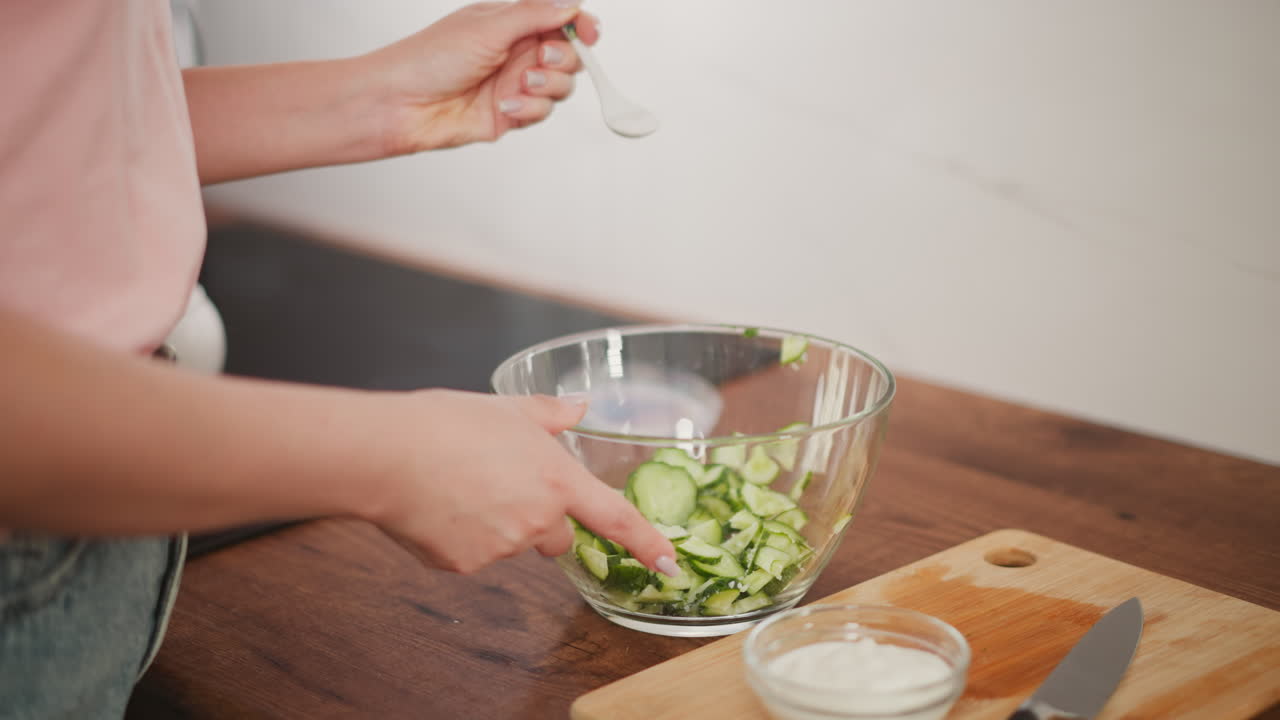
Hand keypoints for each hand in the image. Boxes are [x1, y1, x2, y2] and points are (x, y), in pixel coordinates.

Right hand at [362, 390, 675, 575]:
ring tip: (458, 487)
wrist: (386, 455)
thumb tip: (579, 406)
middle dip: (538, 517)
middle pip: (555, 534)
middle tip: (500, 483)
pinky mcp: (465, 566)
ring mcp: (502, 548)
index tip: (670, 564)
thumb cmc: (445, 423)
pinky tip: (437, 508)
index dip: (648, 543)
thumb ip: (549, 413)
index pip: (616, 519)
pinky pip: (474, 556)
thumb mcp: (506, 408)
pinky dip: (462, 538)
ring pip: (512, 544)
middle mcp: (537, 520)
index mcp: (557, 480)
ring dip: (497, 525)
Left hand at [363, 0, 601, 152]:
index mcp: (509, 23)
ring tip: (520, 85)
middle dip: (563, 57)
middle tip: (541, 58)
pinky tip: (504, 107)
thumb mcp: (488, 27)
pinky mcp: (510, 116)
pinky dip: (529, 110)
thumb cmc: (430, 59)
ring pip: (559, 86)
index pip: (559, 19)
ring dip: (547, 86)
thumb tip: (572, 4)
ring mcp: (513, 85)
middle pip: (567, 55)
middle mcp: (515, 53)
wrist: (401, 104)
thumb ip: (534, 15)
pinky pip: (541, 112)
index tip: (590, 33)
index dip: (579, 25)